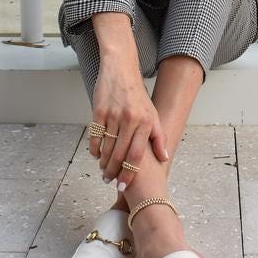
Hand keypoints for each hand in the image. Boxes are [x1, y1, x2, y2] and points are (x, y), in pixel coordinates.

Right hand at [89, 45, 168, 191]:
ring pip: (106, 147)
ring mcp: (113, 115)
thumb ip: (158, 137)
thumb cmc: (138, 96)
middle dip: (113, 172)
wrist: (121, 71)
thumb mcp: (153, 114)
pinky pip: (95, 136)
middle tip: (109, 180)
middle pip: (119, 154)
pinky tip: (96, 155)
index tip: (123, 186)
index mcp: (146, 123)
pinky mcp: (99, 111)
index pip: (136, 156)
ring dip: (103, 162)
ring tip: (103, 170)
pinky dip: (94, 148)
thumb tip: (164, 158)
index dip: (129, 174)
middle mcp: (130, 120)